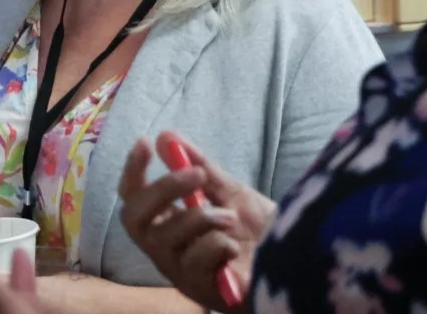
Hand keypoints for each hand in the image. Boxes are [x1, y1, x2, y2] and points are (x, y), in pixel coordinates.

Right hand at [117, 132, 277, 311]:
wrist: (295, 263)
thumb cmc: (257, 233)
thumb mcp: (230, 193)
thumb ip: (200, 168)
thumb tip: (166, 136)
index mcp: (168, 225)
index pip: (133, 199)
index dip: (132, 171)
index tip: (146, 142)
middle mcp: (165, 250)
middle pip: (135, 218)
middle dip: (163, 189)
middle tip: (196, 174)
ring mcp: (180, 272)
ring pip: (167, 238)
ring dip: (202, 217)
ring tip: (231, 217)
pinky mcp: (200, 290)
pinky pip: (194, 260)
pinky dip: (217, 245)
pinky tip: (235, 248)